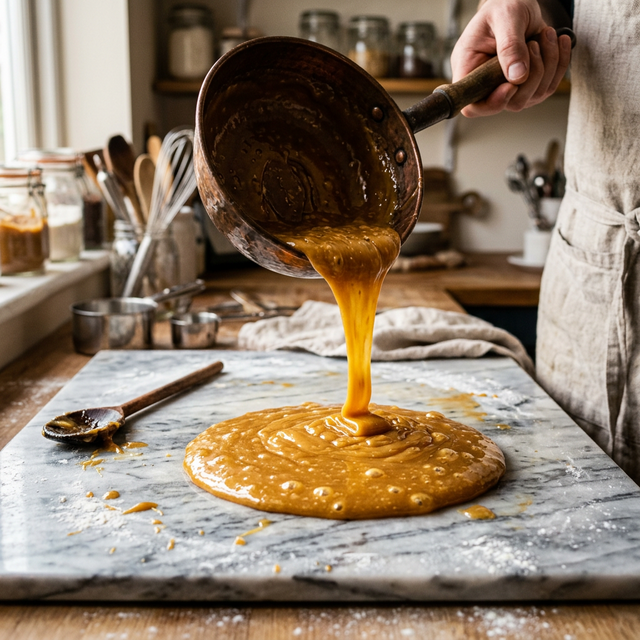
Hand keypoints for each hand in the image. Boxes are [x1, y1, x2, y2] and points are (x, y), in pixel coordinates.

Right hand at [451, 0, 571, 116]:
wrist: (518, 2)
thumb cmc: (504, 6)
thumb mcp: (506, 18)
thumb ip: (510, 46)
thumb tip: (517, 77)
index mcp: (469, 69)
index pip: (472, 106)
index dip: (491, 104)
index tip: (511, 85)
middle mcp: (487, 84)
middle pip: (510, 103)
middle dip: (531, 76)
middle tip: (534, 44)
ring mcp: (508, 87)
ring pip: (532, 96)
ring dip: (548, 65)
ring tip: (546, 35)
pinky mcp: (527, 84)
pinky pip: (547, 86)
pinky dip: (559, 63)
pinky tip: (558, 41)